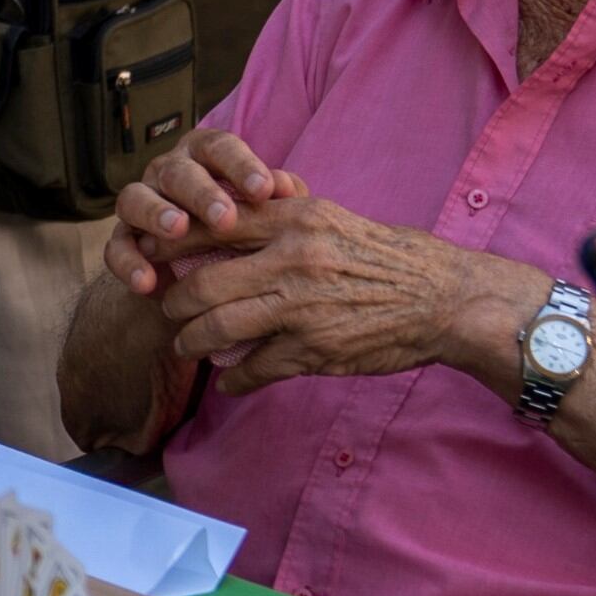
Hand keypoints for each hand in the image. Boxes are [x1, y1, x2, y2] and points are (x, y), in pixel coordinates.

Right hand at [104, 125, 300, 300]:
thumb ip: (278, 201)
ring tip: (177, 231)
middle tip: (224, 218)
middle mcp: (168, 173)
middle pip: (177, 171)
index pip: (219, 147)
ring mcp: (140, 203)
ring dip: (155, 212)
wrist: (205, 285)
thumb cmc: (243, 234)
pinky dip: (128, 262)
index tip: (264, 190)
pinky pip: (115, 245)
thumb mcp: (267, 218)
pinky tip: (146, 282)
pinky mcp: (122, 239)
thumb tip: (287, 187)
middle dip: (200, 192)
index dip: (240, 165)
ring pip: (134, 197)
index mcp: (205, 157)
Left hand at [153, 193, 536, 396]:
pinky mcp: (313, 351)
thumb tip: (229, 214)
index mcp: (295, 220)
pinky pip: (253, 370)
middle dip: (173, 302)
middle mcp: (293, 260)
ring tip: (187, 345)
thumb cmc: (388, 256)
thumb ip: (281, 217)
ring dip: (193, 342)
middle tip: (166, 308)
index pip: (211, 225)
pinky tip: (229, 381)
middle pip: (201, 284)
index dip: (171, 241)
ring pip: (217, 329)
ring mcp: (301, 309)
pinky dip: (234, 379)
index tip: (151, 252)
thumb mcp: (333, 218)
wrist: (445, 299)